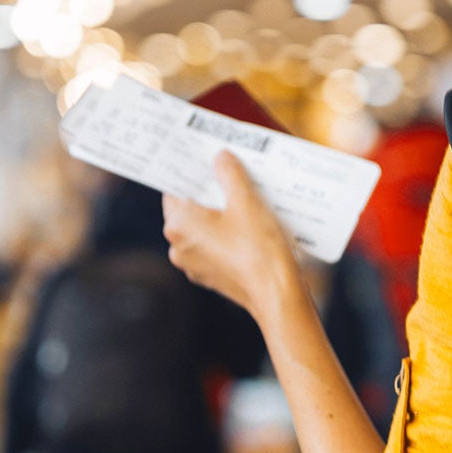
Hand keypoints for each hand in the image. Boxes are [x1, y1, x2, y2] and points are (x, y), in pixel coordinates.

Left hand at [162, 152, 302, 318]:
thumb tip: (220, 158)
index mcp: (178, 224)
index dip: (191, 173)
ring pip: (202, 229)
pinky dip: (225, 235)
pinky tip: (248, 227)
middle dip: (208, 193)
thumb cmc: (258, 247)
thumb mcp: (246, 200)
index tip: (205, 160)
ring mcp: (193, 264)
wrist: (276, 294)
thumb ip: (229, 173)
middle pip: (188, 208)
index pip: (174, 189)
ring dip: (218, 215)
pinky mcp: (210, 276)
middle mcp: (177, 246)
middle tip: (229, 174)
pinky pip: (213, 247)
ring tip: (244, 199)